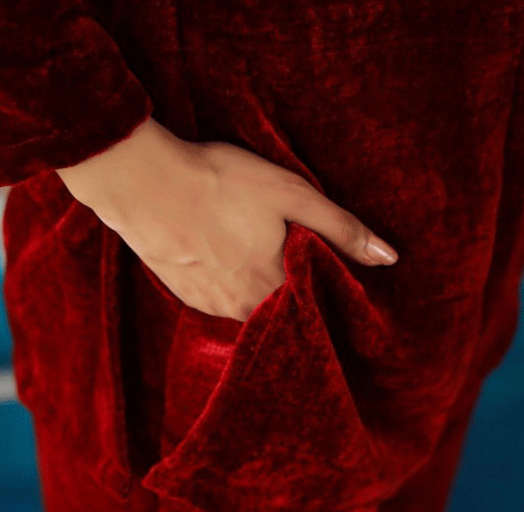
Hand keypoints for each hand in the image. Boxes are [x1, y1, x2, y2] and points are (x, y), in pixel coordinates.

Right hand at [57, 117, 397, 321]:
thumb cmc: (219, 183)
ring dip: (259, 292)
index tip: (333, 285)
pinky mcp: (183, 294)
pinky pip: (219, 301)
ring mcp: (209, 304)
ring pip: (248, 308)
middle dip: (293, 295)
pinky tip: (227, 261)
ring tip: (260, 262)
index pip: (313, 307)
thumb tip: (388, 258)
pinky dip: (230, 288)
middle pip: (279, 310)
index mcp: (274, 286)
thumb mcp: (291, 195)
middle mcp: (242, 306)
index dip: (325, 294)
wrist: (142, 182)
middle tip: (296, 269)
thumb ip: (341, 229)